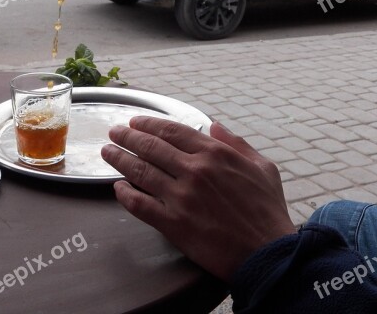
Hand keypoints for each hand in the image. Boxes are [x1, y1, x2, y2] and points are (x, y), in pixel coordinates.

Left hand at [101, 117, 295, 281]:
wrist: (269, 254)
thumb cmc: (268, 211)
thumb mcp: (263, 167)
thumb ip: (237, 143)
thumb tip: (215, 125)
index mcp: (214, 154)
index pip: (172, 131)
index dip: (149, 124)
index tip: (135, 122)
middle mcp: (194, 170)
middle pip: (150, 147)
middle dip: (127, 136)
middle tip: (113, 132)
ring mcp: (181, 197)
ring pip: (140, 171)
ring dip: (119, 159)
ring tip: (107, 152)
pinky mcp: (174, 224)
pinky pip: (140, 204)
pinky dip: (125, 194)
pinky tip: (117, 188)